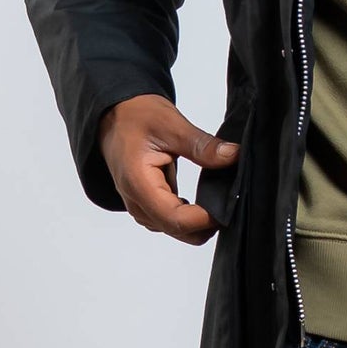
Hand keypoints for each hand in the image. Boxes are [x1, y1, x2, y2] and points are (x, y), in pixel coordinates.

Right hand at [98, 95, 237, 242]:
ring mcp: (141, 206)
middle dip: (206, 224)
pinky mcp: (147, 204)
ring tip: (218, 199)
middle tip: (229, 202)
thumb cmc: (135, 117)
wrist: (114, 116)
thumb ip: (202, 146)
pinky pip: (171, 221)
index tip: (228, 206)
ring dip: (198, 221)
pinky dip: (190, 215)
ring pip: (176, 230)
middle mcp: (137, 202)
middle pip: (177, 231)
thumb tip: (233, 156)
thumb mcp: (172, 125)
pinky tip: (204, 201)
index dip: (204, 219)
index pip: (175, 219)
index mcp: (139, 184)